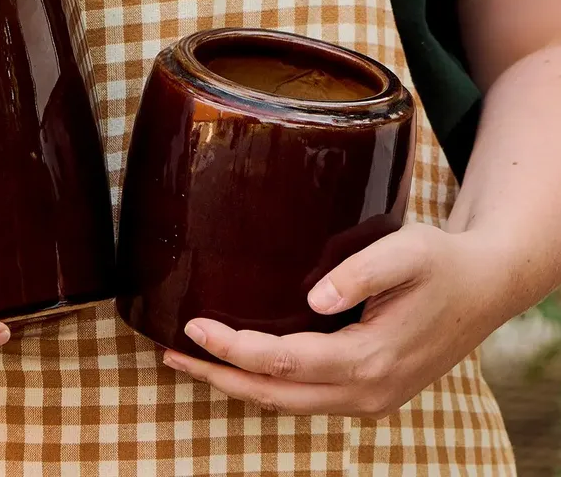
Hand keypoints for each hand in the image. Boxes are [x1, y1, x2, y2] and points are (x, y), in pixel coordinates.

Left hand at [162, 223, 507, 417]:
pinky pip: (305, 395)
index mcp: (372, 359)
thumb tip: (315, 299)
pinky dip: (266, 384)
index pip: (284, 362)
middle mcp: (367, 390)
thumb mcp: (408, 252)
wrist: (484, 287)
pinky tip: (239, 364)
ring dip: (238, 385)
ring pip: (288, 403)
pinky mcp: (367, 389)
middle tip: (171, 353)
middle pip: (276, 395)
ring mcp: (369, 397)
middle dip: (219, 378)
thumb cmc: (441, 263)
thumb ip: (362, 273)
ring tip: (191, 360)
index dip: (234, 348)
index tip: (193, 325)